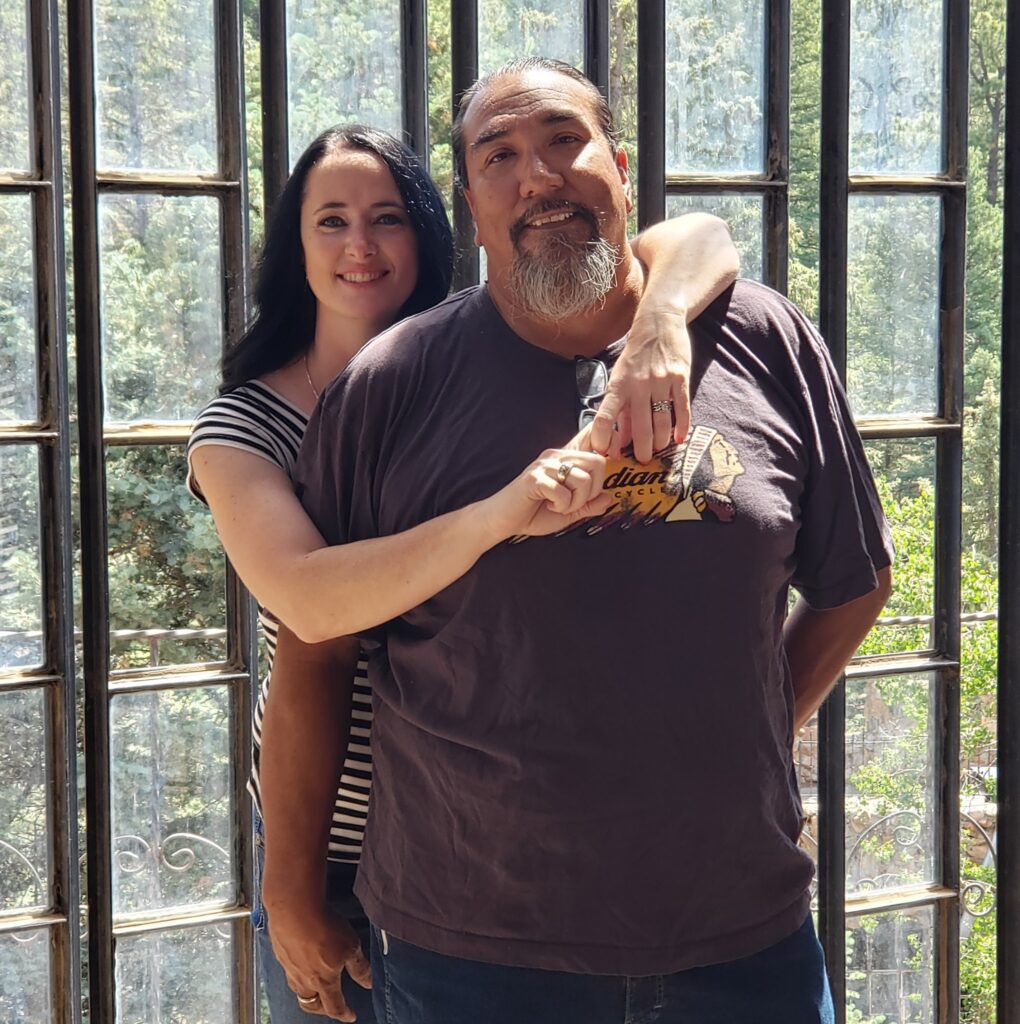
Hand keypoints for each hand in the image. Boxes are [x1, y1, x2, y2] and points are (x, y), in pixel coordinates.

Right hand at [267, 901, 370, 1020]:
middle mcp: (304, 979)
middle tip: (331, 1006)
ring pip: (298, 989)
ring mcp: (289, 967)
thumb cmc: (324, 927)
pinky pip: (289, 970)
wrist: (294, 908)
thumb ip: (359, 967)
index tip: (351, 1016)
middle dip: (322, 1008)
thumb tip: (368, 983)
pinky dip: (297, 972)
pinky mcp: (280, 952)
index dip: (344, 1014)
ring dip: (308, 992)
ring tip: (315, 987)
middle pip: (311, 1004)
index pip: (334, 1006)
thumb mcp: (351, 946)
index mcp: (324, 981)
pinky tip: (302, 962)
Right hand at [480, 447, 611, 540]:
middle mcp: (556, 456)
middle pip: (597, 463)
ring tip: (559, 506)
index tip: (600, 477)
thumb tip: (608, 498)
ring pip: (583, 479)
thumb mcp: (569, 512)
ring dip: (575, 502)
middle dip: (591, 491)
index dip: (606, 451)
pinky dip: (560, 506)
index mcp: (565, 459)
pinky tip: (548, 506)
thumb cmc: (533, 513)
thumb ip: (588, 505)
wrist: (503, 521)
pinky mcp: (534, 478)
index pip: (593, 442)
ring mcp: (544, 465)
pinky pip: (563, 492)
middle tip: (574, 502)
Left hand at [589, 306, 691, 462]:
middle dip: (641, 450)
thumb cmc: (635, 355)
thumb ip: (620, 407)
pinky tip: (678, 439)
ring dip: (661, 442)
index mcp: (618, 385)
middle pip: (640, 427)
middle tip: (642, 460)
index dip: (603, 438)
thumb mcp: (620, 377)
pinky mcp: (680, 379)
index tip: (605, 453)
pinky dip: (681, 428)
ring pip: (662, 422)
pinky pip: (682, 409)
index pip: (606, 417)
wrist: (658, 323)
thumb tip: (620, 438)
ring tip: (659, 450)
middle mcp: (638, 385)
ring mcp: (661, 382)